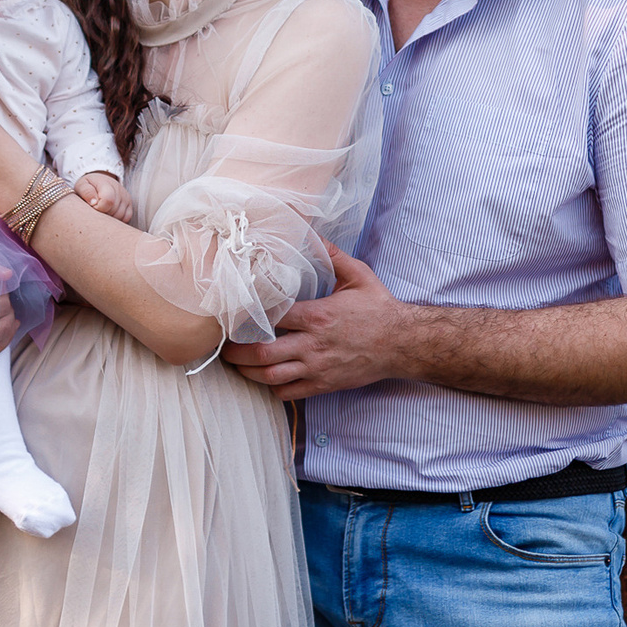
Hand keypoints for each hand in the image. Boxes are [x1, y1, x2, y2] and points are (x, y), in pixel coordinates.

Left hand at [74, 171, 135, 223]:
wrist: (99, 181)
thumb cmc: (89, 185)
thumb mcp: (82, 185)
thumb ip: (86, 192)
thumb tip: (94, 202)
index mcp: (107, 184)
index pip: (108, 200)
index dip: (98, 208)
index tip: (92, 206)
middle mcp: (119, 190)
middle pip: (113, 211)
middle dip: (102, 214)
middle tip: (95, 209)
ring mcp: (126, 197)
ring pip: (120, 216)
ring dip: (109, 218)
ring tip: (101, 211)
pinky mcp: (130, 204)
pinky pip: (126, 218)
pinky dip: (117, 220)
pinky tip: (109, 215)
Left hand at [223, 241, 407, 400]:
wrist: (402, 343)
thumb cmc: (379, 308)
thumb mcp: (358, 275)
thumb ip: (332, 254)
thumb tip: (312, 233)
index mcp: (317, 315)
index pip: (271, 317)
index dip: (248, 317)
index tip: (235, 315)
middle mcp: (313, 344)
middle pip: (262, 353)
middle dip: (236, 353)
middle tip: (224, 347)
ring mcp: (317, 368)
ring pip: (271, 377)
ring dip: (248, 373)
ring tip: (238, 364)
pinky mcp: (323, 384)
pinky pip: (289, 393)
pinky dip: (272, 388)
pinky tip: (267, 377)